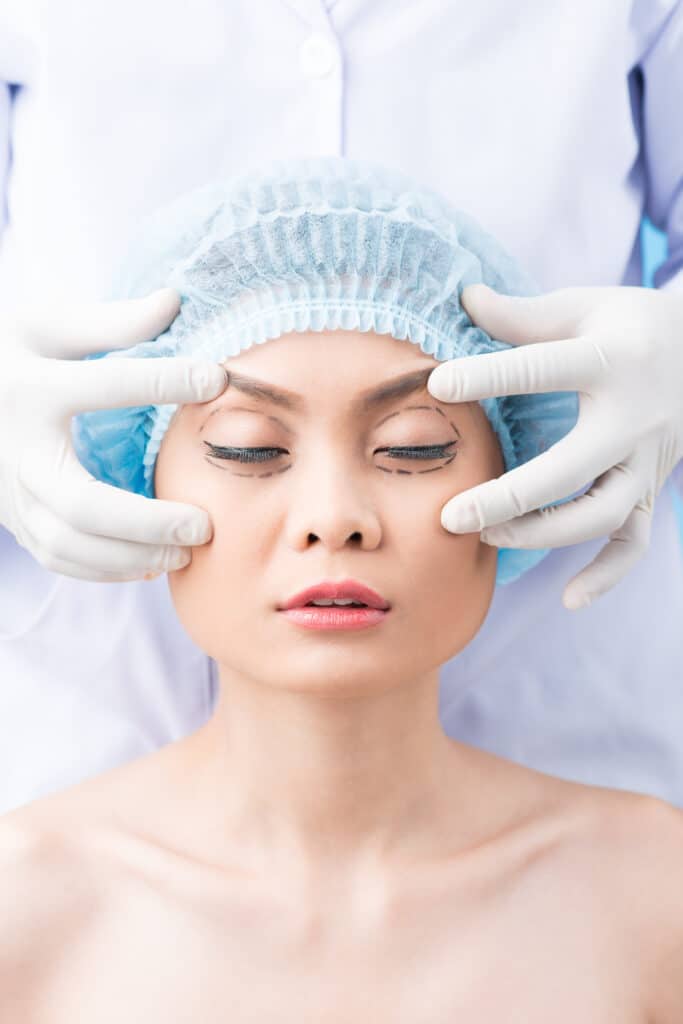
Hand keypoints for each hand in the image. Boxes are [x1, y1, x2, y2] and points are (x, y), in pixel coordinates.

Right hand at [0, 288, 227, 580]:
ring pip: (69, 543)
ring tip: (186, 553)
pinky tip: (149, 563)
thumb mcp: (45, 326)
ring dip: (132, 556)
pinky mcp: (12, 518)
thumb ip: (109, 321)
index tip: (220, 377)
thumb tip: (173, 301)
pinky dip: (104, 569)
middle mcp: (18, 449)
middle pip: (82, 502)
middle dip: (147, 521)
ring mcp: (10, 492)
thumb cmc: (6, 355)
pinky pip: (57, 557)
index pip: (105, 385)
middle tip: (204, 524)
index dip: (165, 379)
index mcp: (29, 388)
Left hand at [427, 284, 682, 608]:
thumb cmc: (628, 325)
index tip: (437, 383)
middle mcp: (632, 419)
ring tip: (485, 538)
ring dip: (543, 535)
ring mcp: (647, 461)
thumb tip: (462, 297)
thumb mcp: (582, 307)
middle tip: (449, 516)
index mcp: (610, 361)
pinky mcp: (652, 489)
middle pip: (569, 470)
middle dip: (507, 499)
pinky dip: (607, 575)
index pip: (542, 369)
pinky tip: (569, 599)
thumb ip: (522, 314)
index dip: (487, 375)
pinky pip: (635, 543)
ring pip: (600, 516)